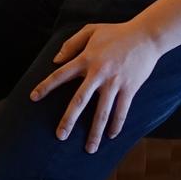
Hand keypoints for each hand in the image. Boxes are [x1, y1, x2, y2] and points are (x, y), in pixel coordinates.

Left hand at [29, 19, 163, 152]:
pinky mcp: (130, 88)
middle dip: (69, 120)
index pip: (61, 75)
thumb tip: (55, 60)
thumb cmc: (116, 32)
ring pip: (102, 112)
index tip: (33, 98)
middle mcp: (98, 73)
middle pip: (80, 100)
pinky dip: (116, 125)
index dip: (46, 86)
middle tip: (60, 136)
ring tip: (89, 149)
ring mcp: (115, 82)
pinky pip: (122, 111)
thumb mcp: (90, 30)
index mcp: (86, 59)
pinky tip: (111, 136)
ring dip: (95, 132)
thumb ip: (71, 44)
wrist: (147, 35)